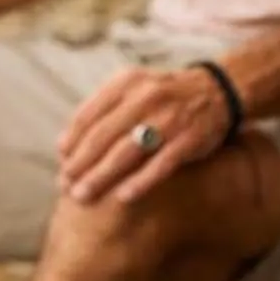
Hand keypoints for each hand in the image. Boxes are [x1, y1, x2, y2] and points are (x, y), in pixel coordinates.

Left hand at [56, 62, 232, 205]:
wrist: (217, 91)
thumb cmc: (164, 96)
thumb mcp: (133, 88)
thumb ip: (101, 110)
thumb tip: (63, 145)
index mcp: (127, 83)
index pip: (89, 114)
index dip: (71, 141)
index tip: (62, 163)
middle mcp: (145, 97)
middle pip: (103, 136)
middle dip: (80, 164)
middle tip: (65, 186)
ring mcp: (168, 119)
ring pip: (126, 152)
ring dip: (100, 176)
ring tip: (82, 195)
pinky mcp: (188, 139)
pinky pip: (160, 164)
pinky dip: (140, 181)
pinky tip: (122, 197)